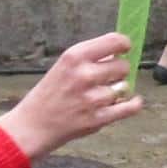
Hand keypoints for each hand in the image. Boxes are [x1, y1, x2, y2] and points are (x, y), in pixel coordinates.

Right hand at [0, 33, 142, 159]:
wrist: (33, 126)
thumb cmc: (49, 94)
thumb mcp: (63, 67)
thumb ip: (90, 59)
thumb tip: (119, 53)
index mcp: (74, 56)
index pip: (115, 41)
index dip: (124, 45)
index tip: (125, 48)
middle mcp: (84, 75)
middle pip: (123, 66)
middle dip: (119, 71)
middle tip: (109, 76)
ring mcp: (92, 98)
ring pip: (124, 87)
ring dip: (118, 90)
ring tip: (102, 94)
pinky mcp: (97, 119)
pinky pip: (128, 108)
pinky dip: (133, 104)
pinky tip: (133, 101)